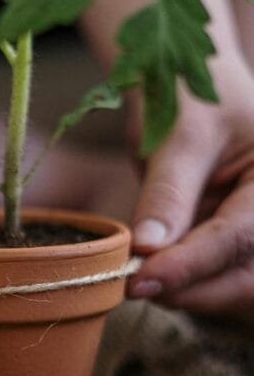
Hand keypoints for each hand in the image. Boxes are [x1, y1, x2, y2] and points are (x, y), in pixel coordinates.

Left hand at [128, 61, 253, 320]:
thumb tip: (147, 249)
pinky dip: (179, 285)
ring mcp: (252, 233)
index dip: (190, 265)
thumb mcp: (179, 135)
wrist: (180, 82)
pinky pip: (211, 282)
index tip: (142, 278)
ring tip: (137, 274)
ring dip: (183, 292)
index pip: (239, 238)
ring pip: (230, 289)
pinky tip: (149, 272)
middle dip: (191, 289)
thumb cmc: (187, 91)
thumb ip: (167, 194)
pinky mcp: (227, 246)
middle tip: (134, 285)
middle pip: (246, 280)